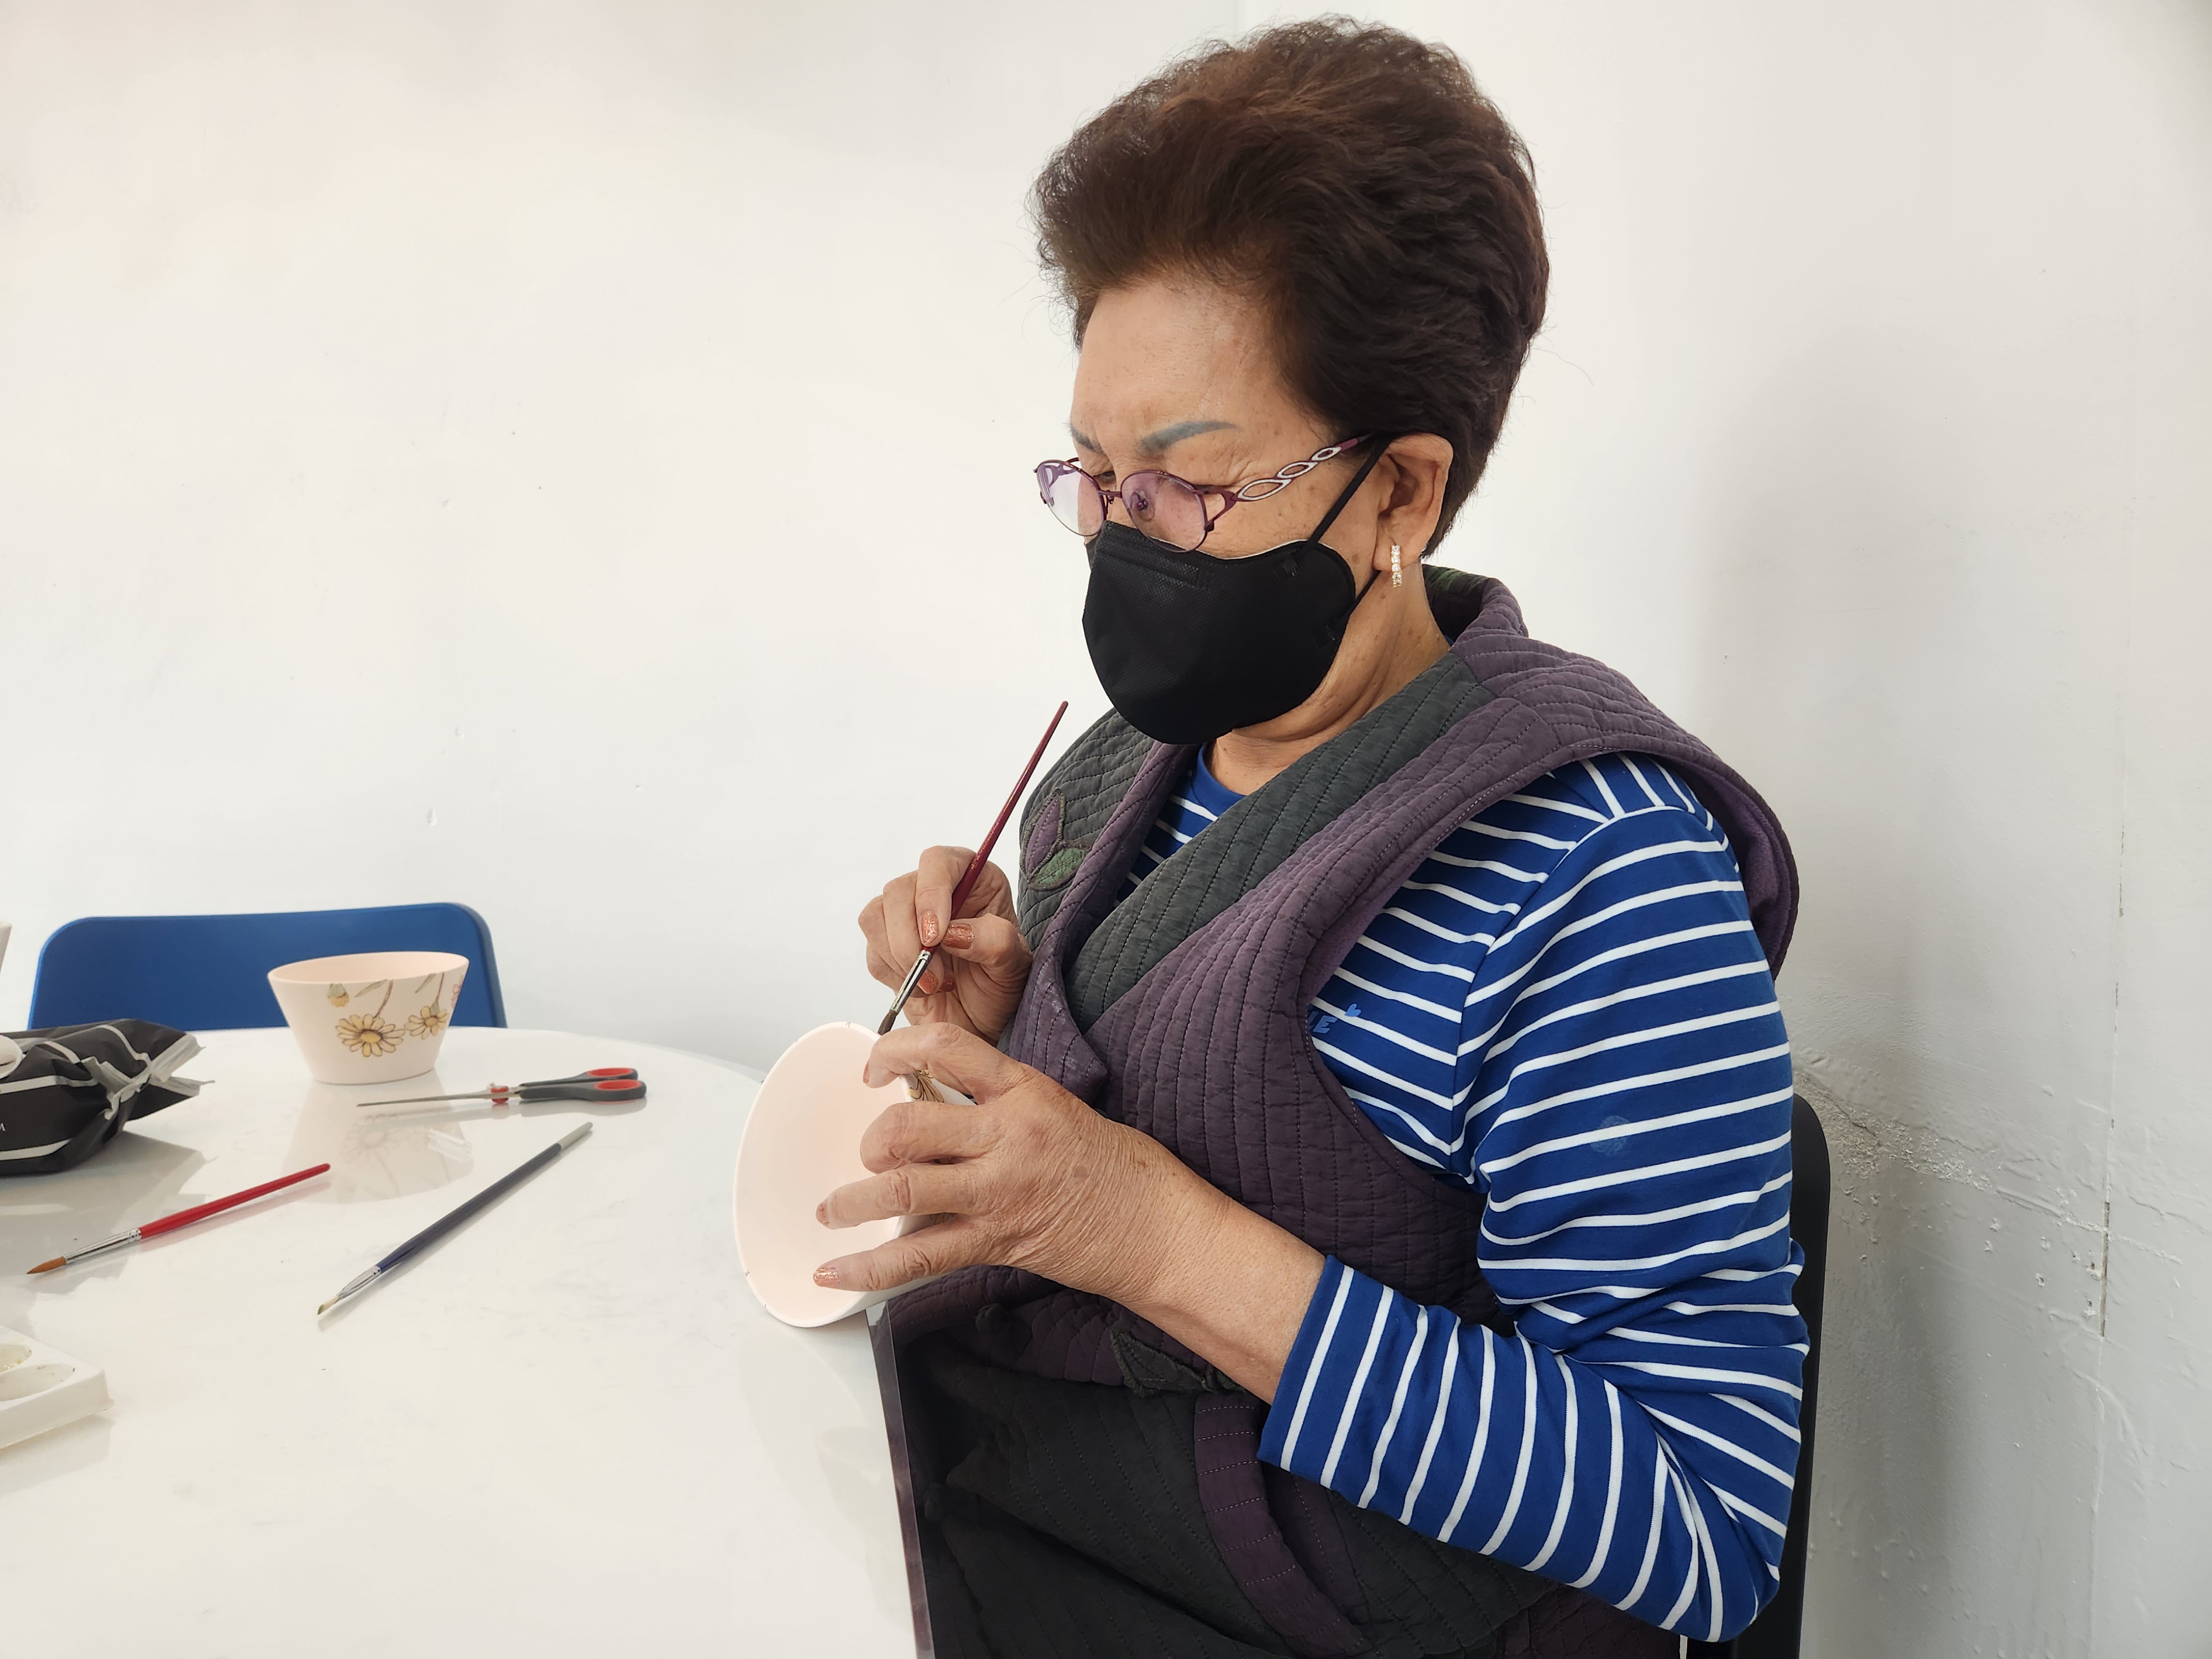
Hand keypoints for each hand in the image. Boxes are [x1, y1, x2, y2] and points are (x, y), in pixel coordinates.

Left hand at [814, 1026, 1323, 1399]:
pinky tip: (834, 1271)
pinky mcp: (996, 1242)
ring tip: (832, 1208)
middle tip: (867, 1151)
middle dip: (871, 1140)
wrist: (1157, 1224)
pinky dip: (868, 1268)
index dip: (895, 1049)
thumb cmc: (1113, 1164)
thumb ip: (996, 1100)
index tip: (874, 1066)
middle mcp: (1006, 1136)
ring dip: (852, 1200)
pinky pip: (918, 1257)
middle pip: (909, 1125)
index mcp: (1022, 1090)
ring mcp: (999, 1192)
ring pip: (901, 1189)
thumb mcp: (1055, 1105)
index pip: (946, 1046)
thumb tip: (932, 1101)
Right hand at [857, 846, 1030, 1040]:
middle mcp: (936, 889)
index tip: (935, 936)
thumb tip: (955, 933)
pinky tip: (923, 988)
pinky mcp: (886, 944)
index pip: (938, 861)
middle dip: (910, 940)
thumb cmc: (1002, 984)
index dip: (930, 893)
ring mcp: (906, 915)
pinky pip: (872, 951)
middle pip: (897, 891)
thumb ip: (995, 942)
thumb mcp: (1014, 965)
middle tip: (936, 977)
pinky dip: (894, 975)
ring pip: (875, 917)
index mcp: (973, 878)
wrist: (982, 1020)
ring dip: (899, 958)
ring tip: (935, 985)